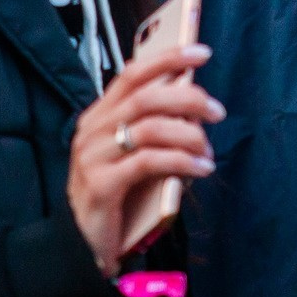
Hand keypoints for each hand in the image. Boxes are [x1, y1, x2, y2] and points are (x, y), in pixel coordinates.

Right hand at [66, 40, 221, 275]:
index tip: (202, 53)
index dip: (167, 58)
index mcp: (98, 116)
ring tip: (209, 151)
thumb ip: (151, 128)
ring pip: (150, 128)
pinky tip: (201, 169)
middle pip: (145, 98)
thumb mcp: (130, 155)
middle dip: (187, 98)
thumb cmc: (114, 195)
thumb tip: (194, 104)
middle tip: (217, 111)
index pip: (132, 74)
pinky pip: (149, 162)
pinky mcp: (101, 185)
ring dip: (189, 135)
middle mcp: (92, 131)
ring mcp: (93, 157)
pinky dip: (181, 161)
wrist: (79, 243)